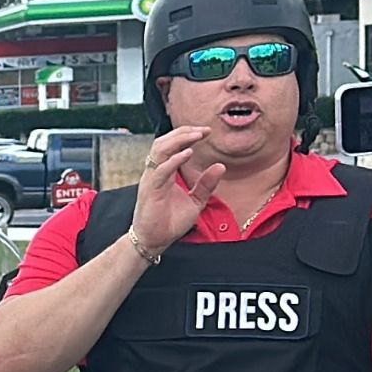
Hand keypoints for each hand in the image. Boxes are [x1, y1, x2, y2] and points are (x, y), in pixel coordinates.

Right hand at [129, 125, 220, 255]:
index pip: (173, 145)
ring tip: (196, 136)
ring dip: (179, 140)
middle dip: (184, 132)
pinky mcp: (150, 190)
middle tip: (203, 130)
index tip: (207, 132)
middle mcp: (155, 172)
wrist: (155, 241)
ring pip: (160, 150)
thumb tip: (221, 166)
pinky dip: (174, 160)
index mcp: (164, 172)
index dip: (188, 135)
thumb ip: (206, 184)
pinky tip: (188, 154)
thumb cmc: (170, 222)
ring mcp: (151, 179)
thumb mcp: (195, 201)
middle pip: (165, 141)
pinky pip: (160, 170)